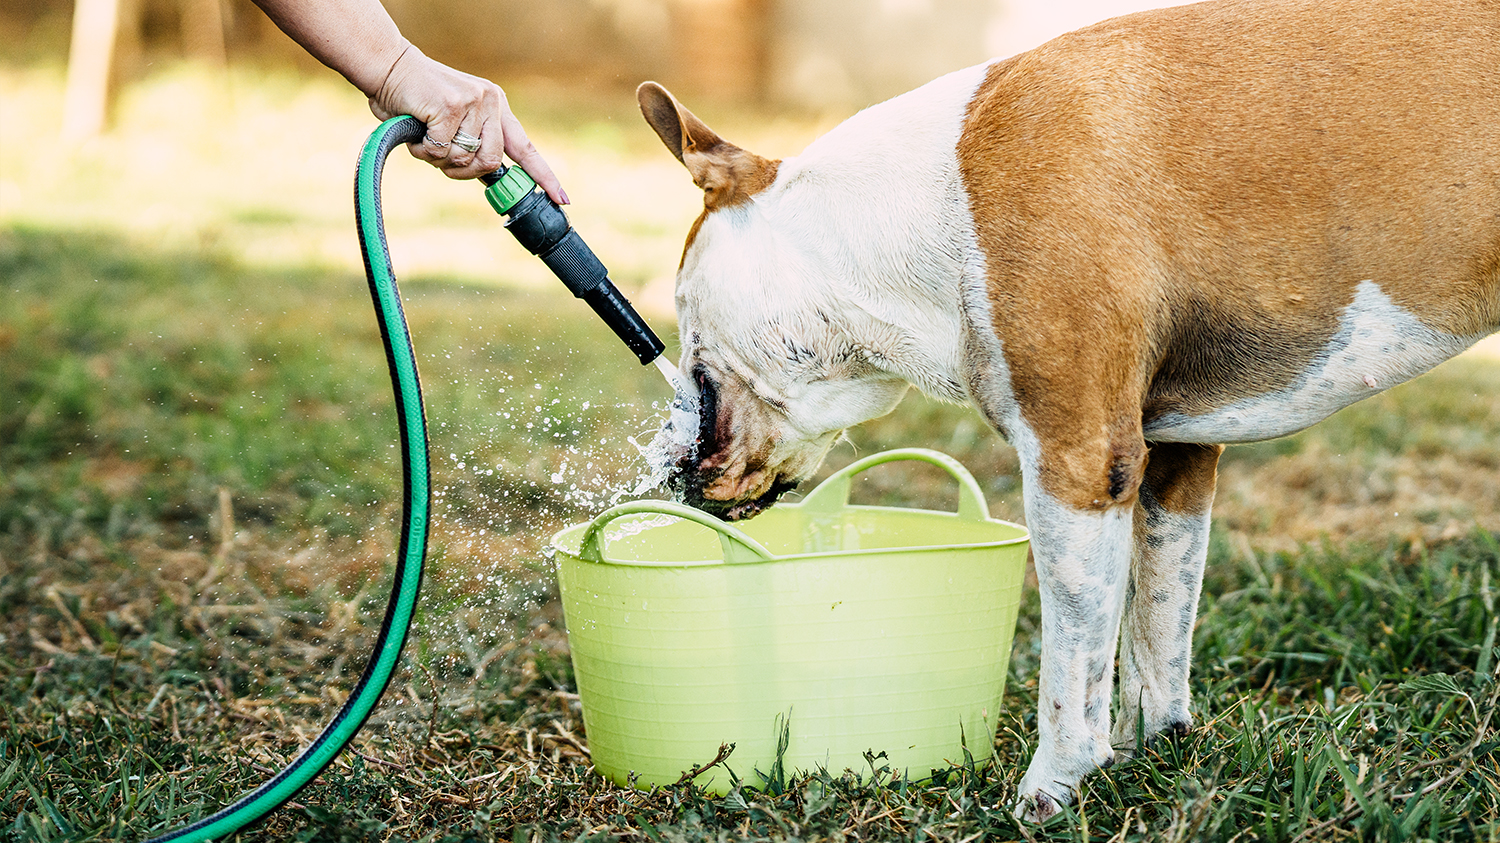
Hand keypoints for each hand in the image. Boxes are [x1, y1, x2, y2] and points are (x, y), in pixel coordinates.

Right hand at [369, 47, 567, 203]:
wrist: (387, 67)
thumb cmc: (416, 100)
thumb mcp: (454, 120)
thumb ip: (472, 141)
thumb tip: (487, 174)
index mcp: (496, 106)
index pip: (525, 147)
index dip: (543, 176)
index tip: (561, 199)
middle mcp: (490, 102)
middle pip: (490, 162)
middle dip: (463, 171)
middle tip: (442, 160)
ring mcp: (473, 102)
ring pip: (464, 159)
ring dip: (439, 160)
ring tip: (426, 138)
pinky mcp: (451, 106)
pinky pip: (441, 151)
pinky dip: (424, 151)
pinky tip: (417, 132)